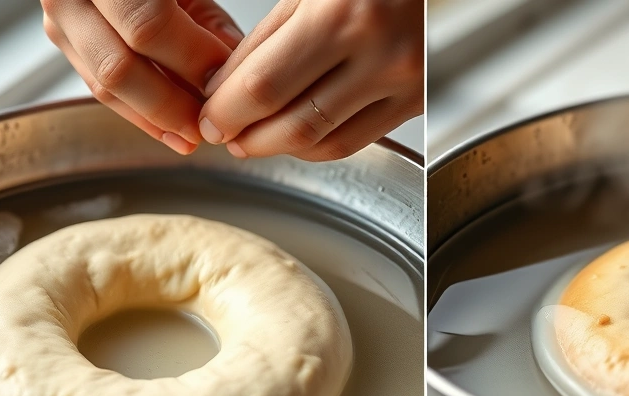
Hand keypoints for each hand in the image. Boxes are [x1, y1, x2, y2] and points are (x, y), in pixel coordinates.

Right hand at [41, 0, 244, 154]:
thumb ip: (209, 21)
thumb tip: (230, 72)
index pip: (148, 26)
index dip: (190, 60)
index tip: (225, 83)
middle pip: (118, 66)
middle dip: (169, 104)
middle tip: (209, 124)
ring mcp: (59, 21)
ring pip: (105, 85)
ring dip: (154, 118)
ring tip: (192, 136)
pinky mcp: (63, 44)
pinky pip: (100, 89)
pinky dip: (140, 113)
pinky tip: (171, 131)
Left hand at [199, 0, 423, 160]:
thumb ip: (266, 38)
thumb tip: (224, 89)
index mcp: (342, 14)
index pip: (265, 86)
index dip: (227, 111)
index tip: (210, 119)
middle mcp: (380, 54)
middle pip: (294, 124)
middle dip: (249, 137)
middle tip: (225, 134)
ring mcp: (405, 83)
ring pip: (325, 143)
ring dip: (281, 148)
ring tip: (255, 137)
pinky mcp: (418, 101)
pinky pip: (356, 141)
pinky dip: (317, 145)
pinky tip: (296, 133)